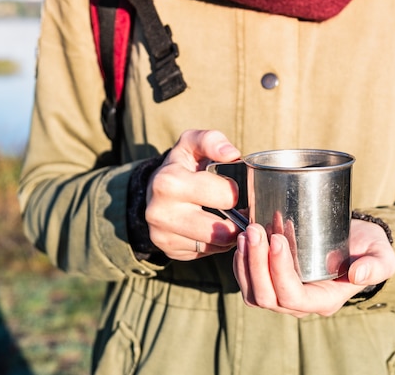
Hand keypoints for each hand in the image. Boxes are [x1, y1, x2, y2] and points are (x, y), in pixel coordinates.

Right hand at [145, 129, 241, 260]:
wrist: (153, 188)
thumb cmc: (182, 165)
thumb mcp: (192, 143)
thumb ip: (212, 141)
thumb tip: (231, 154)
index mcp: (169, 182)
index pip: (224, 196)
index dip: (235, 192)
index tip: (232, 188)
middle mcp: (161, 212)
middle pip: (220, 230)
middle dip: (236, 220)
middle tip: (240, 210)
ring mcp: (162, 236)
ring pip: (215, 246)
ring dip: (229, 235)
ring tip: (230, 219)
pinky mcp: (169, 251)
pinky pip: (205, 253)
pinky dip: (215, 244)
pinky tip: (213, 229)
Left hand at [233, 219, 394, 317]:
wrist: (355, 243)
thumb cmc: (367, 249)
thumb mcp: (381, 255)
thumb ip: (377, 265)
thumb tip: (358, 275)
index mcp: (324, 300)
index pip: (293, 297)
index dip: (279, 271)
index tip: (277, 238)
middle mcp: (300, 304)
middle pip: (266, 296)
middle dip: (256, 263)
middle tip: (255, 231)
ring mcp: (283, 295)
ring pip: (253, 292)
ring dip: (244, 263)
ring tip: (246, 233)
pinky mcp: (272, 282)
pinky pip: (248, 282)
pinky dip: (241, 262)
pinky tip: (242, 238)